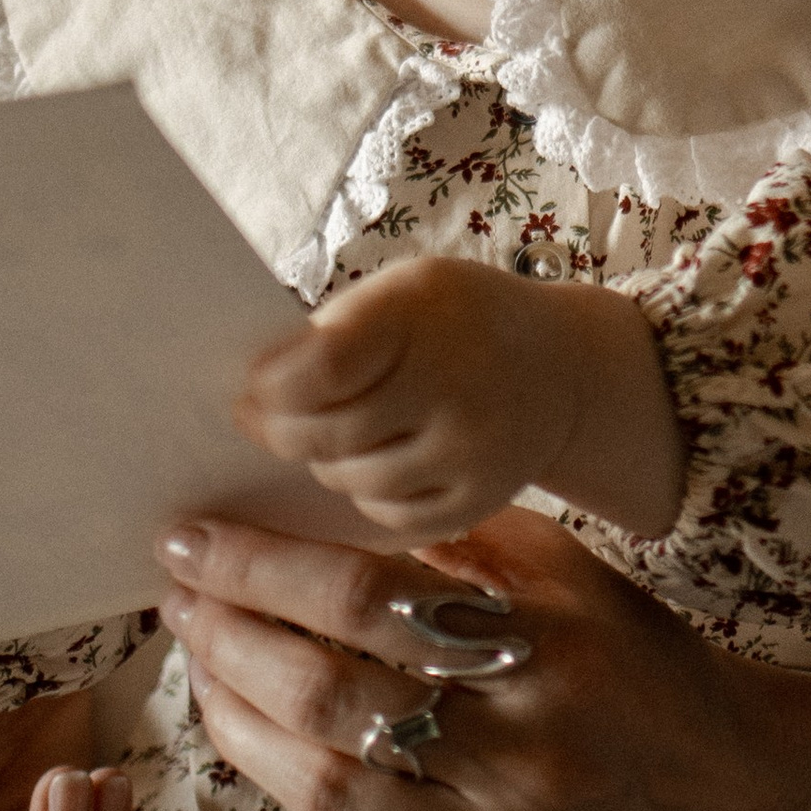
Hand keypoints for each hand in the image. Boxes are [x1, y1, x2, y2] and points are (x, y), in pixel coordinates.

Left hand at [151, 501, 810, 810]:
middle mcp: (528, 752)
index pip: (361, 597)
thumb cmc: (645, 668)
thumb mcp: (572, 582)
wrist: (753, 802)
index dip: (256, 567)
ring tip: (205, 673)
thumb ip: (456, 552)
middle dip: (226, 640)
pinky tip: (277, 755)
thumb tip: (308, 518)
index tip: (188, 541)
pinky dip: (307, 804)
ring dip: (237, 725)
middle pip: (325, 695)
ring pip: (323, 789)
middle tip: (180, 600)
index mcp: (546, 645)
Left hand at [235, 256, 683, 540]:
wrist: (559, 368)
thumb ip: (333, 336)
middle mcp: (456, 383)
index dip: (271, 388)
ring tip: (332, 436)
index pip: (321, 369)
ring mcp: (472, 451)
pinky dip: (367, 494)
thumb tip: (253, 397)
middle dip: (282, 432)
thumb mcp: (400, 294)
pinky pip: (389, 516)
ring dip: (326, 462)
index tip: (251, 388)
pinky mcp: (478, 501)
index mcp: (423, 312)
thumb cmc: (453, 322)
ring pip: (353, 480)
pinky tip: (375, 463)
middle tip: (265, 423)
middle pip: (329, 434)